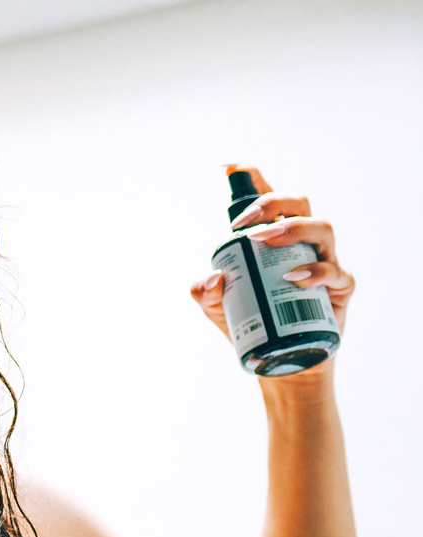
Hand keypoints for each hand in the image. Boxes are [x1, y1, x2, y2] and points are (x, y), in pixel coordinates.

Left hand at [189, 166, 356, 357]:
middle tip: (243, 223)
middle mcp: (302, 242)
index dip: (253, 178)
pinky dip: (316, 271)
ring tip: (265, 239)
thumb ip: (204, 294)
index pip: (269, 200)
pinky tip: (295, 277)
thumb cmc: (252, 322)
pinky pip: (336, 272)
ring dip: (294, 228)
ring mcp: (325, 260)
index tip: (229, 167)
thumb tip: (209, 279)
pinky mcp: (339, 287)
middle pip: (298, 203)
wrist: (281, 361)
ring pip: (322, 227)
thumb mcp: (217, 309)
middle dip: (271, 203)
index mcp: (274, 238)